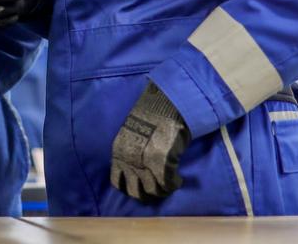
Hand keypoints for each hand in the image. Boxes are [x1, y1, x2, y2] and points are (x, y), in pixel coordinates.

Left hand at [111, 81, 190, 201]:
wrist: (163, 103)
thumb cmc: (147, 116)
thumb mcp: (130, 134)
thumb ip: (130, 151)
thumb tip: (134, 168)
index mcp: (119, 152)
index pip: (118, 182)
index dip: (129, 188)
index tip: (139, 187)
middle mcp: (130, 160)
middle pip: (136, 191)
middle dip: (146, 194)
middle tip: (156, 190)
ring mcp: (146, 162)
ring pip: (153, 191)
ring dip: (162, 191)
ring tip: (168, 186)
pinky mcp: (164, 162)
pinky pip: (169, 183)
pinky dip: (175, 184)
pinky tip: (179, 180)